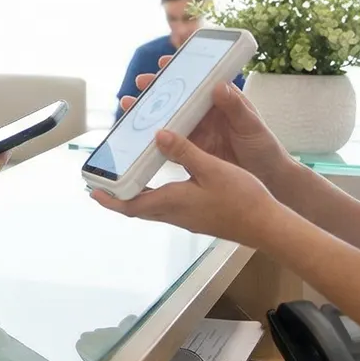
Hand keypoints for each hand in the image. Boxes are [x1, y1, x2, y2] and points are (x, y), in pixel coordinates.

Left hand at [89, 121, 281, 246]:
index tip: (92, 191)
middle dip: (119, 197)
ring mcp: (187, 219)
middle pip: (138, 208)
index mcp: (172, 202)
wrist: (267, 226)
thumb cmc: (241, 199)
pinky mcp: (198, 218)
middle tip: (104, 183)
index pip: (131, 204)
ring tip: (128, 179)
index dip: (110, 199)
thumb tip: (158, 134)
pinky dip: (156, 196)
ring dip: (137, 196)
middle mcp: (175, 214)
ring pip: (153, 208)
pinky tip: (163, 184)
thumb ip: (184, 151)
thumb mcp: (212, 168)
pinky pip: (168, 208)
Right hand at [126, 67, 290, 182]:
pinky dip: (153, 138)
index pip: (198, 80)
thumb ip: (236, 107)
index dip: (180, 69)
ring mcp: (198, 133)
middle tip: (140, 82)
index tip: (164, 61)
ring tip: (129, 105)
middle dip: (157, 88)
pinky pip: (170, 143)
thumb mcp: (252, 125)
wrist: (268, 180)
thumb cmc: (264, 148)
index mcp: (221, 102)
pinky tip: (138, 135)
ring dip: (150, 112)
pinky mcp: (192, 152)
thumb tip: (219, 85)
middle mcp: (206, 114)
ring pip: (169, 118)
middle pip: (178, 97)